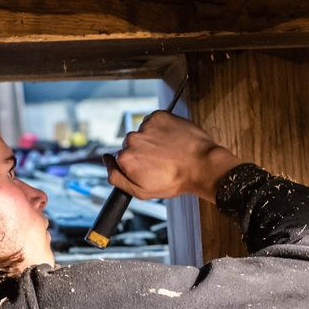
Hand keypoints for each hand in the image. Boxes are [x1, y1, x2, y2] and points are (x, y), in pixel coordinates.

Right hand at [103, 112, 242, 202]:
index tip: (148, 167)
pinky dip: (161, 129)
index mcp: (125, 158)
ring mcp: (146, 127)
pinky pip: (153, 122)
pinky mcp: (159, 116)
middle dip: (143, 151)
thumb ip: (117, 178)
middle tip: (161, 161)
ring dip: (153, 140)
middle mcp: (132, 140)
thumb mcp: (141, 191)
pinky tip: (172, 140)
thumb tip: (106, 162)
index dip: (135, 164)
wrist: (202, 165)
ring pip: (143, 133)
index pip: (120, 159)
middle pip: (131, 144)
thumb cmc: (175, 180)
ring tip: (169, 151)